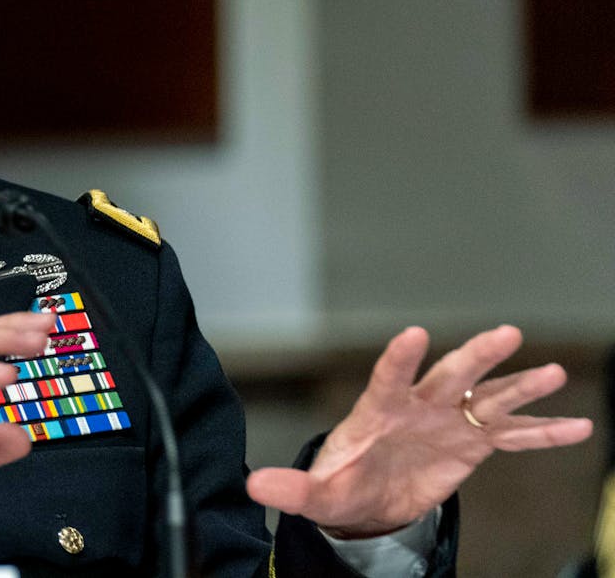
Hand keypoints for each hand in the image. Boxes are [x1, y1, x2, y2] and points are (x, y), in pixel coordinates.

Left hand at [245, 325, 592, 536]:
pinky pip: (512, 438)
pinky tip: (578, 424)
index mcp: (377, 410)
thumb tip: (254, 487)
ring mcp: (448, 422)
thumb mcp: (315, 494)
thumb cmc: (341, 486)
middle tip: (507, 334)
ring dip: (519, 386)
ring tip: (554, 372)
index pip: (388, 378)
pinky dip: (543, 432)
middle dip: (476, 356)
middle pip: (449, 376)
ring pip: (488, 398)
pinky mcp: (472, 445)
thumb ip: (291, 489)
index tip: (414, 335)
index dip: (400, 358)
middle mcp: (418, 406)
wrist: (369, 500)